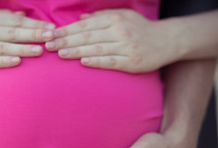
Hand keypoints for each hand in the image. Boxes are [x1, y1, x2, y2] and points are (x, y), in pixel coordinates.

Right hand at [0, 10, 54, 72]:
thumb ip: (1, 18)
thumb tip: (24, 16)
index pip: (14, 21)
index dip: (33, 25)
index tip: (50, 28)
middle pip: (11, 33)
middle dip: (33, 34)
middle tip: (50, 37)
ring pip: (2, 46)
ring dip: (22, 48)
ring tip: (39, 51)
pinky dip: (4, 61)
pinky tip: (17, 61)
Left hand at [46, 9, 175, 72]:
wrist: (168, 41)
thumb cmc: (141, 28)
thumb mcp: (123, 16)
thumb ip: (102, 16)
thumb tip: (81, 17)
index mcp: (115, 19)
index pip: (86, 25)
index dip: (67, 30)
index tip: (52, 35)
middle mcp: (120, 31)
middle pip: (88, 36)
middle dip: (66, 41)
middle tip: (49, 46)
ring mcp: (126, 47)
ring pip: (97, 48)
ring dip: (76, 51)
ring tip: (60, 54)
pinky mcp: (132, 62)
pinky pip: (111, 61)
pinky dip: (96, 62)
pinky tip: (83, 62)